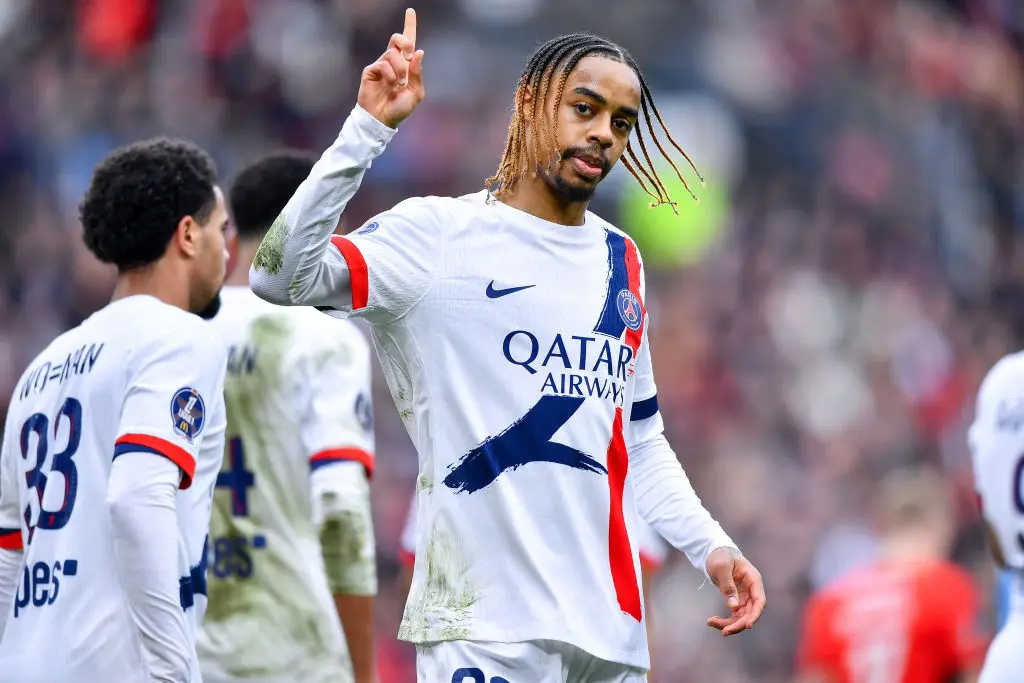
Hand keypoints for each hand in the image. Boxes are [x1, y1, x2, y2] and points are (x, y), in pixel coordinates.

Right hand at [358, 8, 424, 128]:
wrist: (383, 119)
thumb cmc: (399, 108)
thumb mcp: (416, 93)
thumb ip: (417, 73)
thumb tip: (418, 51)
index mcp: (406, 66)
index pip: (408, 42)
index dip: (410, 25)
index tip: (411, 11)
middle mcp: (394, 62)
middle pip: (398, 39)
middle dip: (406, 42)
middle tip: (410, 56)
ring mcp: (381, 65)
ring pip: (393, 53)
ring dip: (400, 69)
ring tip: (399, 84)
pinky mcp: (371, 70)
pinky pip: (383, 64)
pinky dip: (390, 75)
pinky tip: (390, 86)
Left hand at [705, 547, 765, 636]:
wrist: (714, 553)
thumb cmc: (720, 557)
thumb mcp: (721, 567)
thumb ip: (728, 586)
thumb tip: (733, 606)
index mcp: (753, 580)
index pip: (759, 601)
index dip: (755, 614)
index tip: (748, 625)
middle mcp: (751, 590)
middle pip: (750, 613)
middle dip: (738, 624)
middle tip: (724, 632)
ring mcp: (745, 597)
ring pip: (741, 617)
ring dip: (729, 624)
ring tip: (711, 623)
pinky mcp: (737, 601)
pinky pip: (733, 615)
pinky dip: (724, 620)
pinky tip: (711, 621)